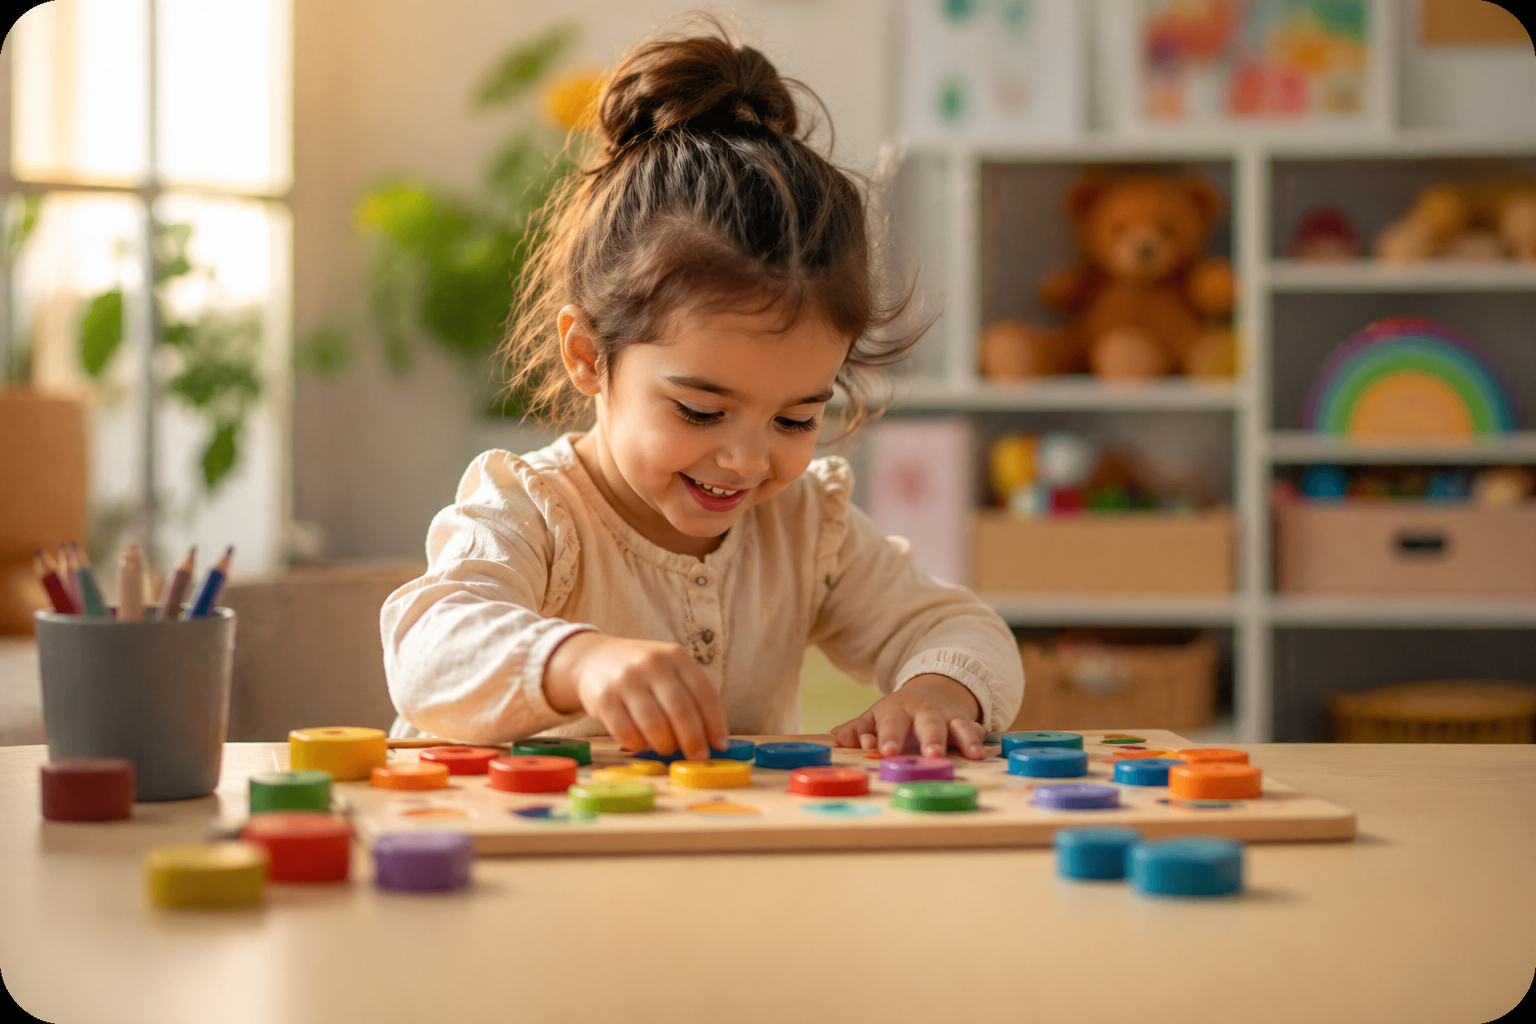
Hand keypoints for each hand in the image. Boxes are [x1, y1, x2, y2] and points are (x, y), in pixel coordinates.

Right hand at [544, 633, 728, 760]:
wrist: (594, 658)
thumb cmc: (642, 673)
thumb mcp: (669, 671)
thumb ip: (689, 698)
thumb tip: (711, 740)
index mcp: (676, 657)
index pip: (704, 693)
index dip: (715, 722)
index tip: (720, 745)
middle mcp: (652, 665)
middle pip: (681, 711)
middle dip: (693, 741)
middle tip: (697, 757)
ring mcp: (627, 681)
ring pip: (655, 725)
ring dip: (665, 745)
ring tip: (666, 748)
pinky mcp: (604, 699)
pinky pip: (627, 732)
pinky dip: (639, 745)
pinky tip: (642, 743)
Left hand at [830, 674, 986, 759]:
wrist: (931, 692)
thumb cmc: (896, 714)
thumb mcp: (874, 717)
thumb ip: (857, 729)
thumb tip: (838, 739)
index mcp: (897, 711)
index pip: (891, 723)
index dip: (889, 737)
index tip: (887, 752)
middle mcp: (925, 712)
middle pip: (929, 724)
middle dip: (931, 739)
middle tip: (932, 755)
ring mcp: (948, 717)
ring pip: (959, 726)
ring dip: (966, 740)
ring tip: (973, 755)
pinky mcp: (967, 724)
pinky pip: (977, 730)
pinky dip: (982, 739)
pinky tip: (988, 751)